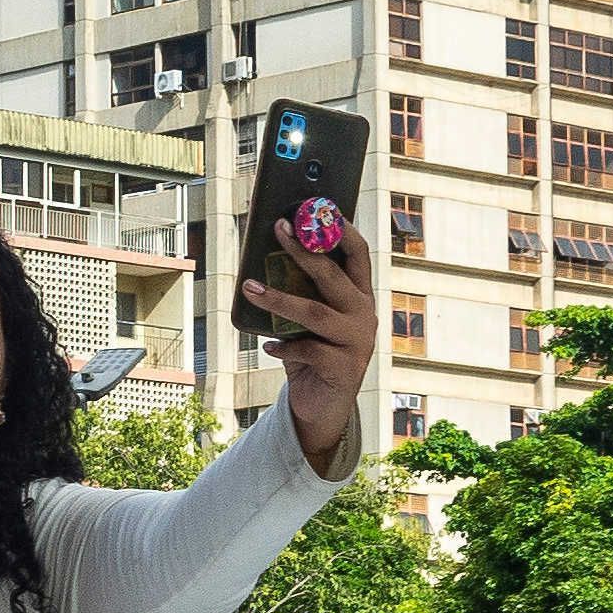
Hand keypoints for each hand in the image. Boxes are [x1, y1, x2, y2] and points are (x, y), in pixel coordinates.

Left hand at [239, 235, 381, 436]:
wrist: (322, 406)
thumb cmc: (312, 352)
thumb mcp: (309, 319)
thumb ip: (301, 293)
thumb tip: (265, 256)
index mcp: (359, 296)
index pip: (358, 253)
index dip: (340, 228)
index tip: (317, 206)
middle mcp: (364, 314)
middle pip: (333, 275)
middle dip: (303, 249)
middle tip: (277, 228)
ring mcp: (357, 342)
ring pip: (315, 312)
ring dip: (278, 298)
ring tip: (249, 288)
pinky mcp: (344, 368)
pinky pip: (307, 350)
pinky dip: (283, 346)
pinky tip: (268, 346)